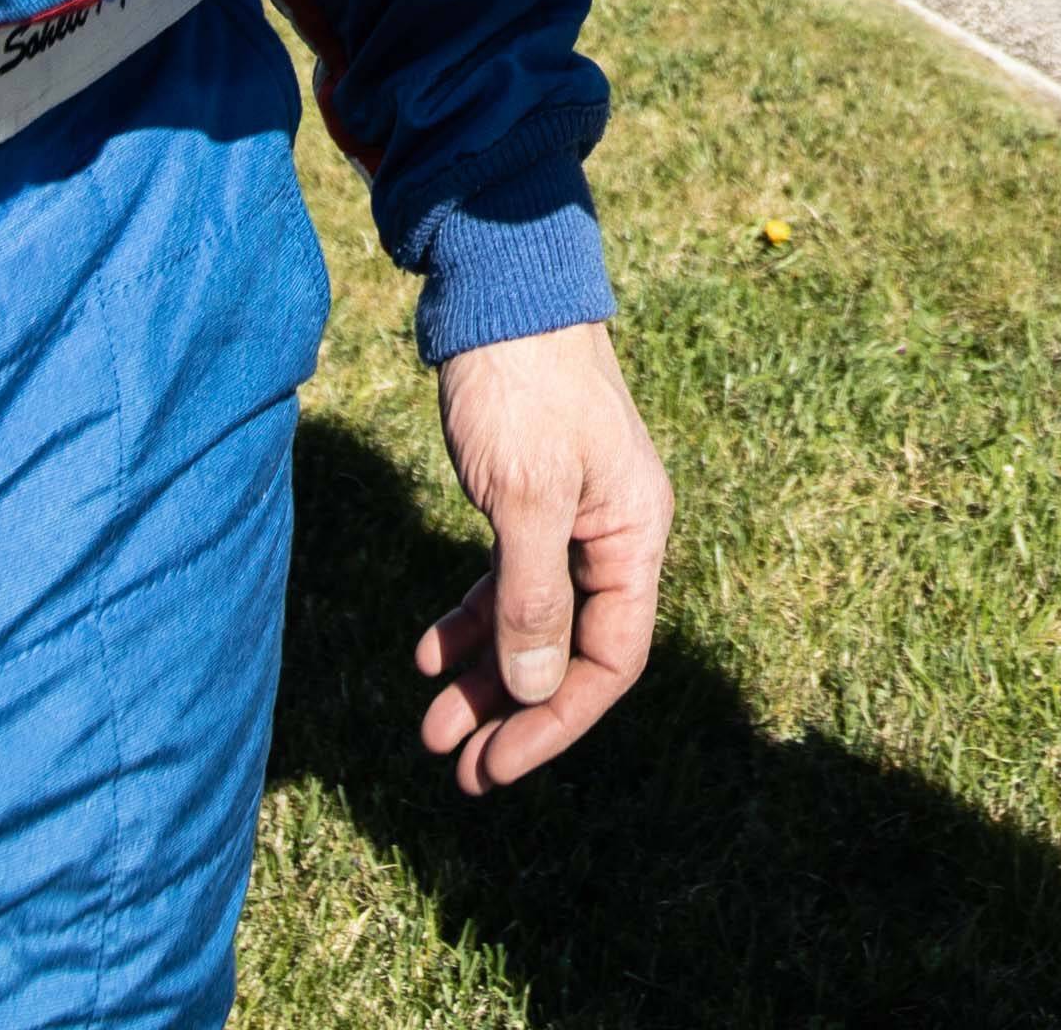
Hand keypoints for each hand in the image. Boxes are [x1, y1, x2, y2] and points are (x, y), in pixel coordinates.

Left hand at [415, 319, 671, 791]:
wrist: (499, 290)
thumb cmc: (521, 386)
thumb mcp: (525, 497)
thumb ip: (531, 596)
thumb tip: (532, 690)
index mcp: (633, 536)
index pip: (610, 659)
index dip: (555, 720)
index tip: (499, 765)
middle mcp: (612, 534)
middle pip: (568, 652)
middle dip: (513, 715)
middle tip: (459, 771)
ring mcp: (571, 518)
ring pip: (530, 622)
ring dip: (482, 678)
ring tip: (430, 730)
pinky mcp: (529, 500)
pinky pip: (506, 582)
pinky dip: (469, 621)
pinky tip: (426, 653)